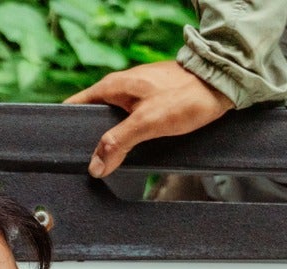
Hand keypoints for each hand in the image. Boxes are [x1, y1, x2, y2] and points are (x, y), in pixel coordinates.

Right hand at [65, 61, 232, 178]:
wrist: (219, 85)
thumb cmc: (185, 97)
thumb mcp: (146, 123)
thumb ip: (117, 143)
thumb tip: (95, 166)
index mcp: (112, 87)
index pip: (77, 105)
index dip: (68, 126)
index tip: (66, 149)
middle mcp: (121, 88)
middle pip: (94, 117)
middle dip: (90, 140)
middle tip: (92, 165)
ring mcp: (136, 94)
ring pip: (113, 122)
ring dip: (111, 141)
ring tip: (111, 163)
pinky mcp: (150, 101)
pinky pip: (129, 123)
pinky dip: (127, 137)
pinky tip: (133, 151)